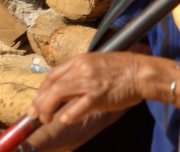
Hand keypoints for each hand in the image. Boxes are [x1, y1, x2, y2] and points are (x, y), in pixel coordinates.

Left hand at [28, 52, 143, 125]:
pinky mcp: (98, 94)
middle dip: (39, 102)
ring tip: (47, 119)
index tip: (38, 101)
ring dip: (47, 109)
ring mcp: (90, 81)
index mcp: (82, 60)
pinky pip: (77, 107)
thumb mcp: (100, 64)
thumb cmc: (125, 70)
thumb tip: (69, 87)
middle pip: (51, 85)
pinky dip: (68, 115)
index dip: (41, 90)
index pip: (53, 75)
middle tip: (35, 115)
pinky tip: (65, 120)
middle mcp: (82, 68)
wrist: (143, 72)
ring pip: (57, 94)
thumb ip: (83, 73)